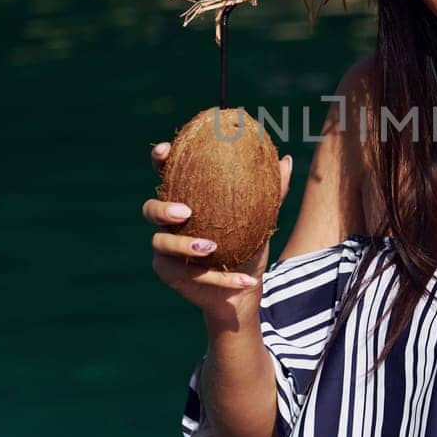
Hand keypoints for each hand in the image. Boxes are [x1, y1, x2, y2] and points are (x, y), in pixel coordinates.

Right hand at [144, 142, 293, 317]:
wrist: (245, 285)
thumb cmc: (248, 244)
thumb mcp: (262, 218)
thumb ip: (272, 191)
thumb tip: (287, 160)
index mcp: (184, 198)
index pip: (165, 173)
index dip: (159, 160)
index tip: (165, 150)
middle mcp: (168, 222)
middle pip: (150, 209)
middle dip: (163, 208)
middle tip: (186, 211)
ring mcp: (164, 248)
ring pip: (162, 243)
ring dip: (185, 245)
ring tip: (211, 247)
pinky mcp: (167, 272)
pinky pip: (188, 274)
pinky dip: (219, 277)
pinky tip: (245, 280)